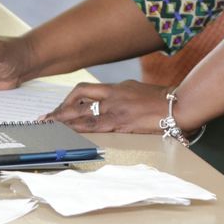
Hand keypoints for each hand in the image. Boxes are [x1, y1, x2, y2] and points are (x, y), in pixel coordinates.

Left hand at [42, 79, 169, 133]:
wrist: (178, 104)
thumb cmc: (165, 100)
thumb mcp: (140, 91)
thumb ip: (125, 96)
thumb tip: (117, 104)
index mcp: (117, 87)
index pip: (85, 90)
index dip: (69, 99)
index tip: (60, 107)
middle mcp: (112, 95)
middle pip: (77, 99)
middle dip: (59, 110)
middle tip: (45, 119)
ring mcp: (115, 109)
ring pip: (81, 114)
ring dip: (63, 122)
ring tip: (49, 129)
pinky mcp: (121, 123)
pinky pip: (94, 127)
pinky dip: (79, 131)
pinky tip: (70, 135)